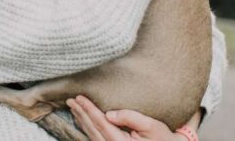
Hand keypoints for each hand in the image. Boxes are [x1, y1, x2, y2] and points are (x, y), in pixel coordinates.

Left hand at [67, 95, 183, 140]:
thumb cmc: (163, 138)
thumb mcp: (151, 126)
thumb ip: (131, 118)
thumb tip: (109, 114)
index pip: (101, 123)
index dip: (89, 109)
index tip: (79, 97)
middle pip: (93, 129)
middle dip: (81, 114)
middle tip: (71, 100)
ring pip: (92, 135)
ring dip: (82, 120)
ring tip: (74, 107)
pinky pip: (96, 139)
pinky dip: (88, 129)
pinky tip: (83, 121)